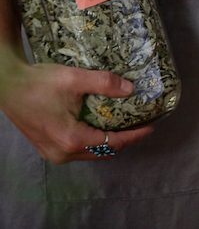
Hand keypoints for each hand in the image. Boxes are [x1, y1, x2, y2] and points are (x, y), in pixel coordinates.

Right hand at [0, 54, 152, 162]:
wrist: (8, 86)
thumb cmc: (38, 83)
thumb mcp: (75, 79)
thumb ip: (105, 83)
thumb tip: (130, 88)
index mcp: (71, 139)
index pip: (112, 142)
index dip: (134, 135)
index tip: (150, 126)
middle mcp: (63, 152)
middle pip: (103, 151)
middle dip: (124, 140)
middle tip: (141, 125)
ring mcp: (53, 153)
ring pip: (90, 152)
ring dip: (109, 141)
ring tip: (125, 125)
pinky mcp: (48, 147)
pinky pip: (78, 150)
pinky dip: (93, 140)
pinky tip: (102, 126)